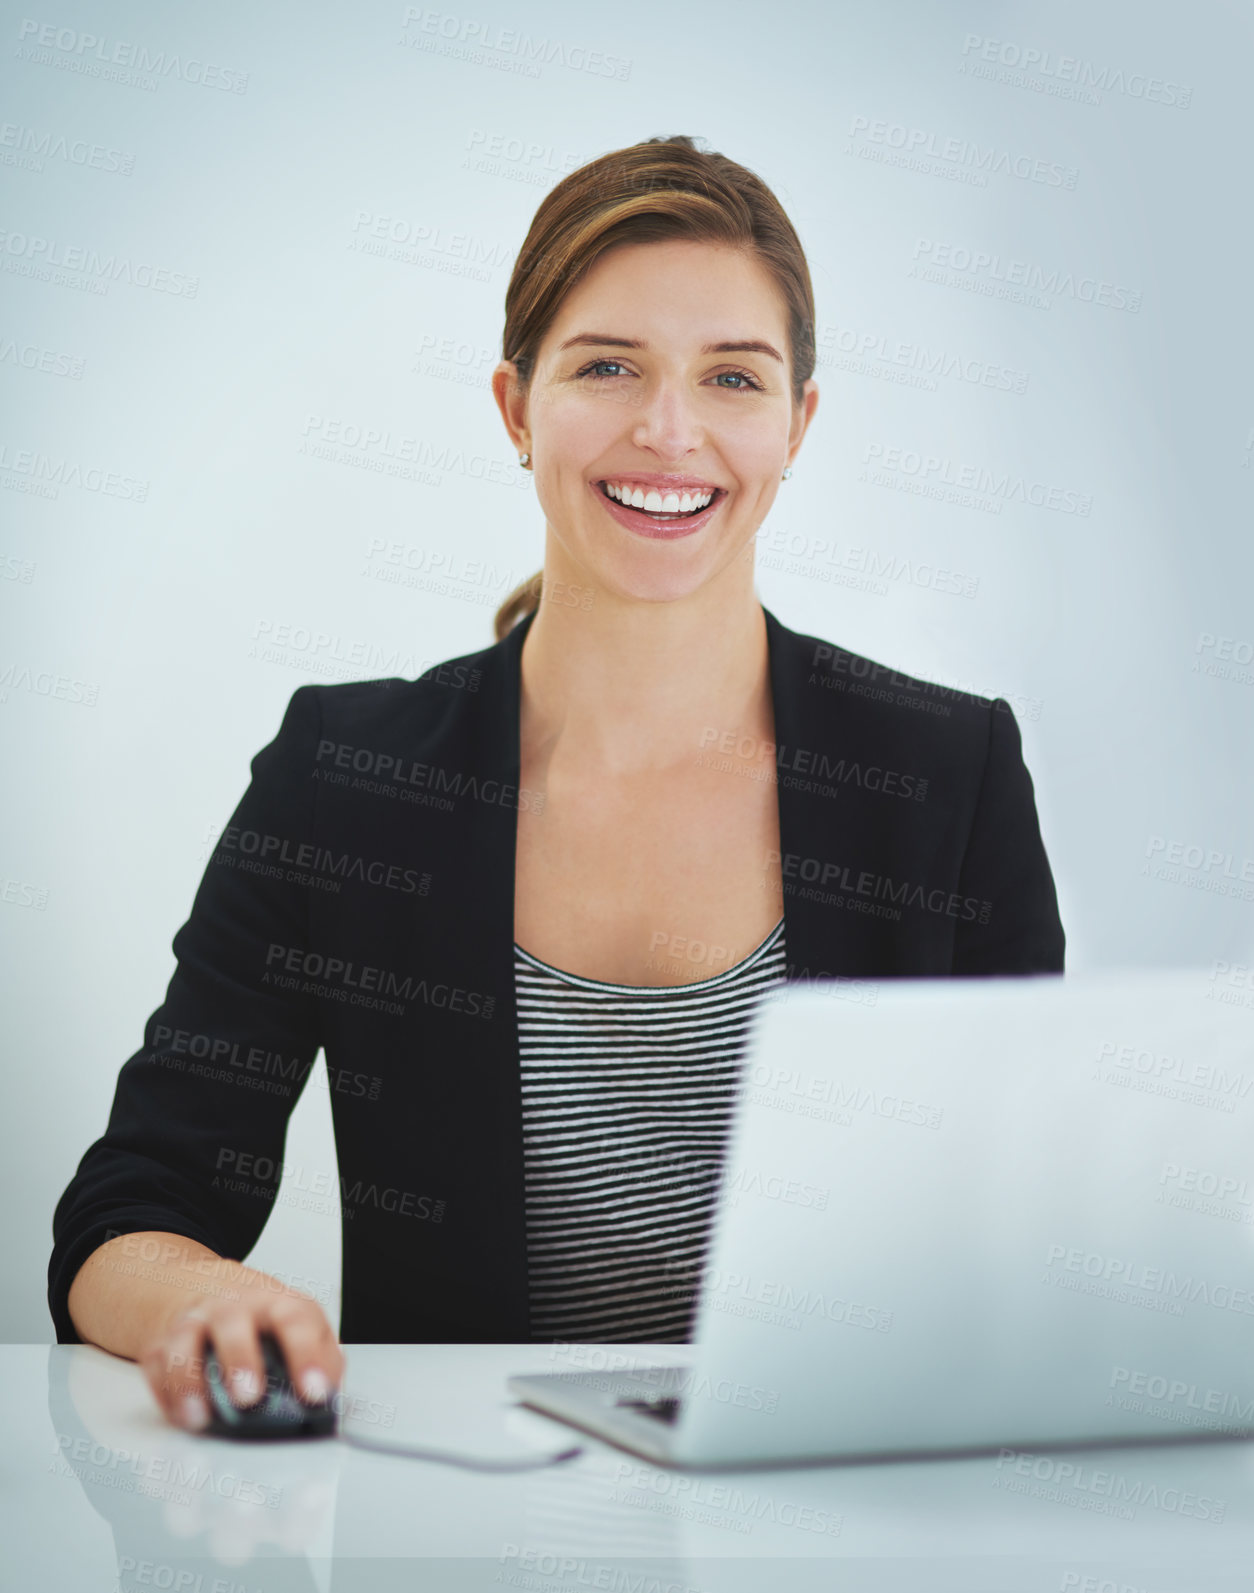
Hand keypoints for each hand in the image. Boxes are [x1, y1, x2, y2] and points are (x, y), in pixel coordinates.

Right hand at [137, 1259, 343, 1431]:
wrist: (211, 1289)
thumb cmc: (265, 1319)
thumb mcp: (303, 1327)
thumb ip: (323, 1360)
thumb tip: (332, 1400)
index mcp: (276, 1303)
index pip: (296, 1321)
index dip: (307, 1357)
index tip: (315, 1393)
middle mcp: (232, 1307)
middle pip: (233, 1322)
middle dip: (239, 1360)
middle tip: (248, 1396)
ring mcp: (194, 1323)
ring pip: (184, 1342)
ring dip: (189, 1381)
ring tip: (201, 1417)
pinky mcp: (163, 1343)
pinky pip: (156, 1367)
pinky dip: (163, 1394)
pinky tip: (180, 1416)